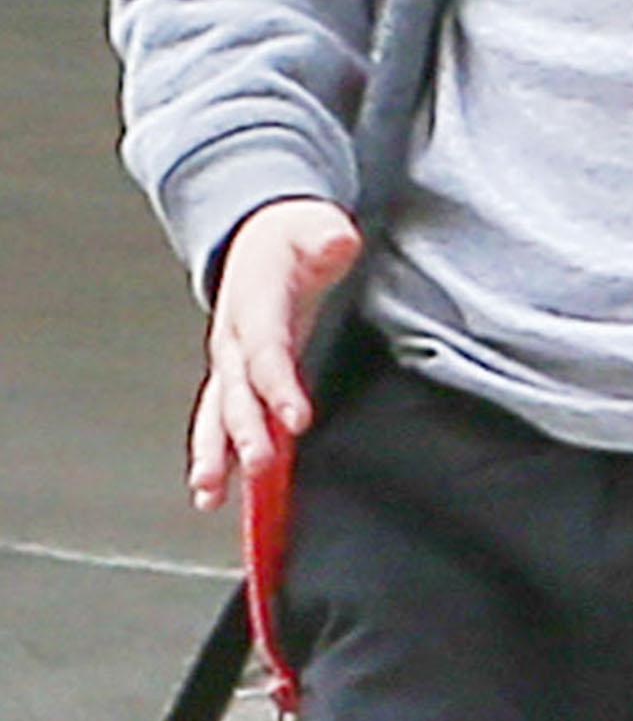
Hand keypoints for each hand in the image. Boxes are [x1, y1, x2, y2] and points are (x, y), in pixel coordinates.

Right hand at [189, 199, 360, 509]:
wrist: (259, 238)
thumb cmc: (291, 239)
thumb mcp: (315, 227)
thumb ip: (326, 237)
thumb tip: (336, 241)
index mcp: (256, 304)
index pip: (267, 349)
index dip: (278, 384)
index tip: (296, 418)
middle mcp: (234, 338)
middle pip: (237, 390)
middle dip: (244, 430)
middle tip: (256, 464)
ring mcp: (230, 362)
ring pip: (217, 413)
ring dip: (214, 453)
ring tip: (209, 492)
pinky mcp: (235, 380)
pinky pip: (220, 421)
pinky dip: (215, 456)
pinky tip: (212, 493)